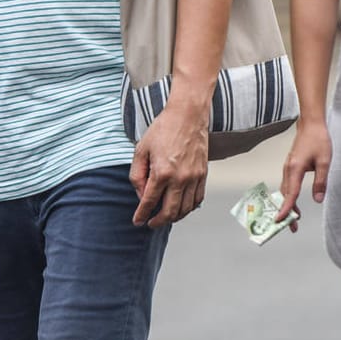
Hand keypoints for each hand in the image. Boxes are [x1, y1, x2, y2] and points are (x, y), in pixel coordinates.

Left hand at [129, 101, 208, 228]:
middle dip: (158, 222)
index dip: (141, 215)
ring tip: (165, 217)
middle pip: (169, 212)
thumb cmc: (163, 129)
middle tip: (151, 224)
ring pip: (185, 209)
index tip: (137, 221)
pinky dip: (189, 208)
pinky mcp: (203, 174)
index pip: (149, 202)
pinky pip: (197, 199)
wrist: (187, 115)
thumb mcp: (141, 149)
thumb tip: (141, 194)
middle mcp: (180, 178)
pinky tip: (181, 207)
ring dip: (174, 217)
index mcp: (162, 172)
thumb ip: (137, 174)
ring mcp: (194, 177)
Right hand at [276, 118, 329, 223]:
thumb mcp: (325, 162)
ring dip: (288, 204)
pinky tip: (293, 201)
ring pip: (285, 190)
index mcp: (295, 169)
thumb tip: (318, 199)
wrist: (311, 124)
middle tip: (292, 228)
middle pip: (285, 195)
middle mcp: (288, 169)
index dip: (286, 209)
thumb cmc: (318, 140)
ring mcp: (287, 167)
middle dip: (286, 212)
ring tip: (295, 218)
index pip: (290, 194)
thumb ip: (321, 181)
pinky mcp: (290, 166)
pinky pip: (287, 184)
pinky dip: (289, 195)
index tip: (281, 221)